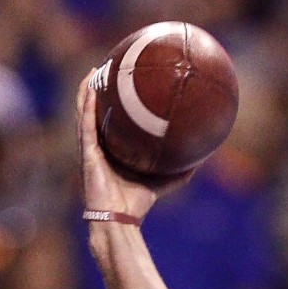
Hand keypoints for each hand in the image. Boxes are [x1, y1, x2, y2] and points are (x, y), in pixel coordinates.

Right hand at [75, 72, 170, 222]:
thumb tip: (203, 158)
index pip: (111, 123)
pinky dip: (86, 105)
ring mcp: (90, 149)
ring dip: (86, 91)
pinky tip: (90, 88)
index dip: (113, 104)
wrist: (120, 219)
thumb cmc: (138, 204)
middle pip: (95, 113)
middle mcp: (99, 148)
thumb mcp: (164, 182)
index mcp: (113, 152)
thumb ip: (180, 170)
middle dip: (98, 91)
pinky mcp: (87, 153)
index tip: (121, 84)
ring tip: (93, 71)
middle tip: (105, 70)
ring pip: (85, 113)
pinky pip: (85, 124)